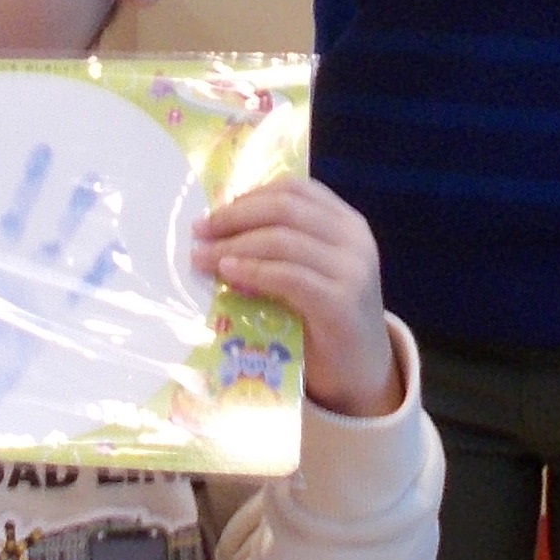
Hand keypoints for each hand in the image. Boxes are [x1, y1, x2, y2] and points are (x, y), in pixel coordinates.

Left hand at [194, 172, 396, 415]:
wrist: (360, 371)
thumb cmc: (323, 319)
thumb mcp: (307, 271)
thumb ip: (279, 247)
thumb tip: (217, 230)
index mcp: (346, 222)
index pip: (294, 188)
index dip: (250, 195)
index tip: (214, 211)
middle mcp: (353, 239)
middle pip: (284, 208)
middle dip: (235, 217)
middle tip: (199, 231)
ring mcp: (351, 270)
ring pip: (282, 239)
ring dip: (234, 245)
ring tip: (202, 256)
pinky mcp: (340, 303)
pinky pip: (287, 276)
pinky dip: (252, 271)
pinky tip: (228, 273)